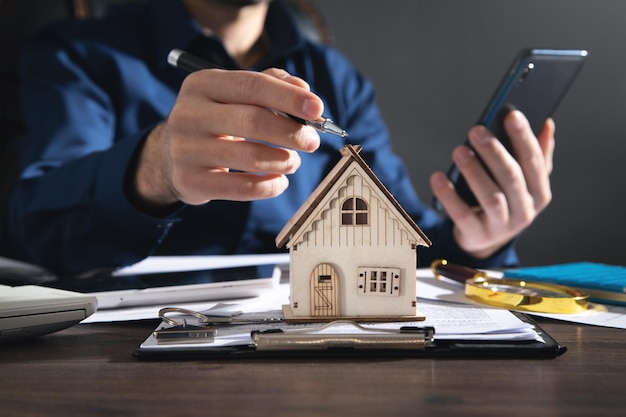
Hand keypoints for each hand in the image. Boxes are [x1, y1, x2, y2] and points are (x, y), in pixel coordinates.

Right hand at [132, 68, 323, 209]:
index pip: (252, 86)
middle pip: (252, 121)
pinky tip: (279, 181)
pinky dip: (268, 186)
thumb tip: (303, 88)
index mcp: (202, 84)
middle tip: (312, 141)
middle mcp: (188, 114)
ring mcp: (185, 149)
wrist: (170, 156)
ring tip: (293, 162)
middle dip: (291, 132)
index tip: (318, 109)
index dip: (288, 97)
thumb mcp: (233, 95)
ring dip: (283, 161)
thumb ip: (270, 84)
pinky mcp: (189, 181)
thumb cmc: (215, 120)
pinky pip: (239, 188)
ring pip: (248, 156)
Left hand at [430, 110, 554, 258]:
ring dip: (474, 172)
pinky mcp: (477, 235)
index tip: (512, 115)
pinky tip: (438, 177)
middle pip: (512, 178)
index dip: (524, 138)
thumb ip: (537, 155)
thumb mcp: (523, 182)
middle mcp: (525, 211)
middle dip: (495, 152)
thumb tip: (546, 123)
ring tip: (459, 151)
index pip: (535, 162)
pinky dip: (449, 195)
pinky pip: (462, 214)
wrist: (485, 239)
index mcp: (539, 193)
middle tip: (476, 130)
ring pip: (491, 197)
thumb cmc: (505, 201)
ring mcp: (501, 226)